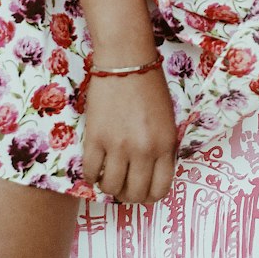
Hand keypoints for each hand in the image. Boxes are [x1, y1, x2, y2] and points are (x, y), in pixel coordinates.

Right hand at [83, 67, 177, 203]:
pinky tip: (95, 167)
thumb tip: (151, 173)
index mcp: (165, 145)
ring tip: (108, 177)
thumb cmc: (150, 86)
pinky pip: (91, 172)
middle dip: (129, 195)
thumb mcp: (167, 120)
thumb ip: (162, 148)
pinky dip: (92, 175)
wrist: (126, 61)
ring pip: (111, 187)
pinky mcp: (95, 138)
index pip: (160, 189)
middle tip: (124, 187)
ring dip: (109, 187)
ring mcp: (118, 146)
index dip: (149, 196)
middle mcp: (144, 150)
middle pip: (135, 193)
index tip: (142, 191)